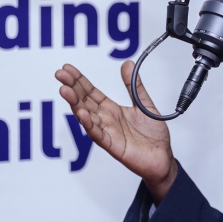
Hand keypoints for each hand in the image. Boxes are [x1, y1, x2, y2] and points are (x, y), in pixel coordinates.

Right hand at [55, 61, 177, 201]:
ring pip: (86, 117)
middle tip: (60, 74)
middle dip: (71, 87)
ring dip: (75, 104)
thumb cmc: (152, 135)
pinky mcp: (113, 145)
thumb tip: (127, 64)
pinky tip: (82, 114)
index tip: (67, 68)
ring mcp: (107, 132)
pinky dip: (89, 125)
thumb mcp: (144, 104)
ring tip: (65, 90)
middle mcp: (106, 120)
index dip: (79, 80)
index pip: (90, 92)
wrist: (163, 157)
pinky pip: (98, 135)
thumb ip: (134, 86)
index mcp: (111, 110)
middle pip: (84, 101)